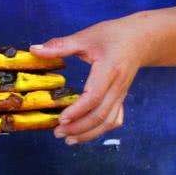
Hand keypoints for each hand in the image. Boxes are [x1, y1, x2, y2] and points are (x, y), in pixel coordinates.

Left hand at [34, 16, 154, 145]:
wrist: (141, 39)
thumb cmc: (113, 35)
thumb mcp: (86, 36)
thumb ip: (60, 45)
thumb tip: (34, 49)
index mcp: (109, 70)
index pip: (94, 96)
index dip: (78, 110)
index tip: (61, 118)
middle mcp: (117, 86)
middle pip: (101, 115)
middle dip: (79, 127)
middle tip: (57, 132)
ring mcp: (121, 95)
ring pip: (108, 121)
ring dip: (89, 134)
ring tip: (68, 139)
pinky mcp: (121, 98)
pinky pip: (114, 119)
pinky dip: (101, 130)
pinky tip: (86, 134)